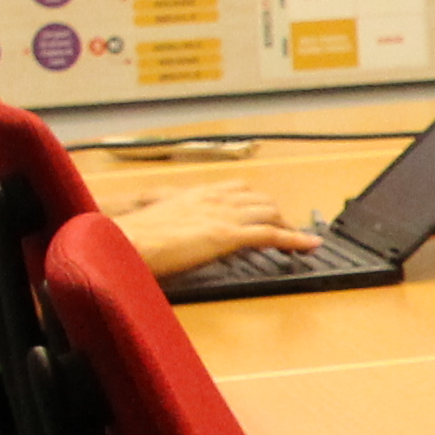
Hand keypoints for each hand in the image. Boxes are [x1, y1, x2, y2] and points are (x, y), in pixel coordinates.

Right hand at [105, 176, 310, 274]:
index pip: (236, 189)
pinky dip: (295, 239)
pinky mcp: (227, 234)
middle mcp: (212, 199)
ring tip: (300, 238)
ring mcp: (222, 215)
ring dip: (288, 225)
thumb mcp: (154, 222)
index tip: (265, 210)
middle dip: (276, 212)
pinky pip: (271, 234)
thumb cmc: (131, 238)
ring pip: (269, 212)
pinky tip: (309, 245)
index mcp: (195, 194)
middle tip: (287, 227)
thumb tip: (174, 235)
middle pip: (258, 199)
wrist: (125, 241)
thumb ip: (171, 222)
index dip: (255, 201)